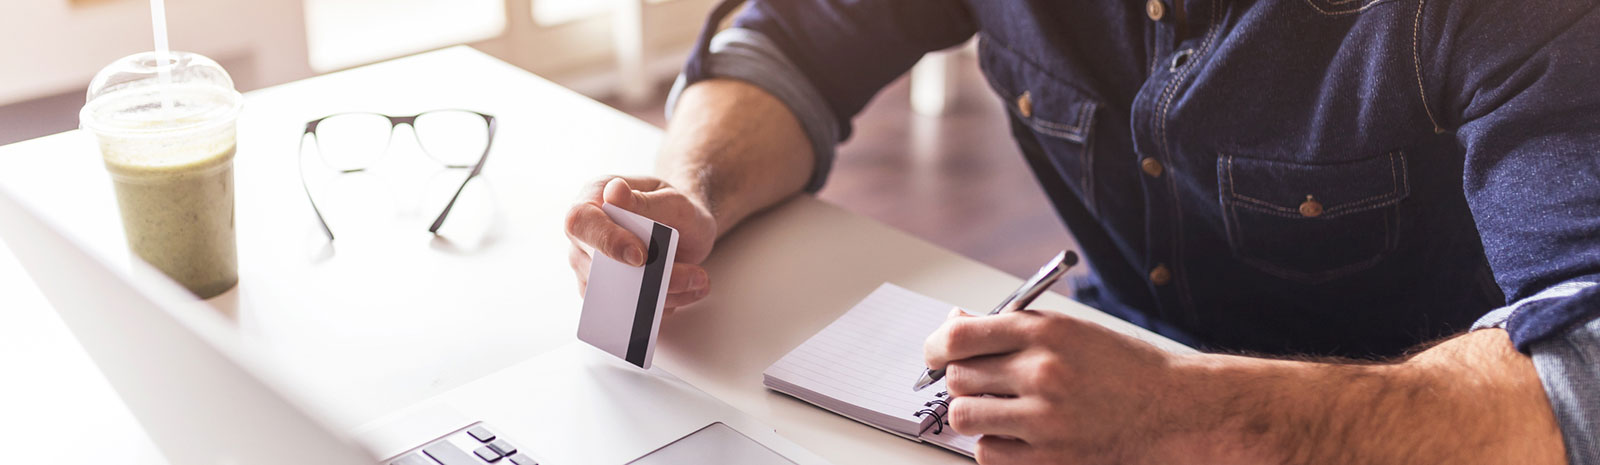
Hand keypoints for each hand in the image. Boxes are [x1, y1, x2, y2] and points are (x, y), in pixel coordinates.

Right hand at [564, 176, 717, 312]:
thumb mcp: (671, 199)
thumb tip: (614, 192)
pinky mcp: (607, 294)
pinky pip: (630, 310)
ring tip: (698, 279)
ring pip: (618, 295)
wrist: (685, 228)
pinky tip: (687, 289)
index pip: (581, 222)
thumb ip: (645, 200)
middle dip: (652, 277)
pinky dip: (663, 304)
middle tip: (694, 274)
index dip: (606, 241)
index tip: (640, 256)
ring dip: (664, 293)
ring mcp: (592, 269)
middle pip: (600, 267)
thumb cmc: (674, 209)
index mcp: (592, 200)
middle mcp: (585, 237)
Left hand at [923, 308, 1197, 464]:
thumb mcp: (1070, 332)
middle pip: (958, 378)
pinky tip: (1018, 434)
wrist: (1175, 411)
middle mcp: (1042, 373)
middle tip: (986, 384)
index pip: (959, 337)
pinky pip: (987, 453)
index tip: (935, 355)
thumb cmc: (1123, 369)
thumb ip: (1011, 330)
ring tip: (1001, 410)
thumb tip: (953, 327)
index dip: (936, 347)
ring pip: (965, 416)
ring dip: (975, 413)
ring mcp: (1044, 420)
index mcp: (1045, 333)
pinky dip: (994, 445)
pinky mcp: (1049, 460)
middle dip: (965, 381)